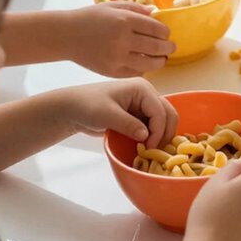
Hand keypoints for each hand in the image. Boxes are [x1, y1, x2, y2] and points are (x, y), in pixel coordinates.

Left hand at [58, 78, 177, 149]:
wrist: (72, 108)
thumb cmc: (87, 106)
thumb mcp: (107, 115)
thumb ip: (128, 125)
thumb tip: (146, 136)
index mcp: (142, 89)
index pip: (160, 111)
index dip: (158, 131)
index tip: (149, 148)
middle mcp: (147, 95)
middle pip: (168, 114)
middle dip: (164, 133)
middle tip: (154, 151)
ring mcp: (144, 105)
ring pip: (164, 121)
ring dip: (161, 135)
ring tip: (150, 150)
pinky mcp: (139, 115)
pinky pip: (154, 126)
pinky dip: (153, 136)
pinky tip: (146, 147)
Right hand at [62, 2, 175, 76]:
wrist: (64, 35)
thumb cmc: (89, 18)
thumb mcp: (112, 6)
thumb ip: (136, 9)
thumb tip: (156, 14)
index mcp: (125, 21)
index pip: (157, 29)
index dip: (165, 32)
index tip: (166, 34)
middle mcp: (122, 40)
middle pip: (157, 47)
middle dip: (168, 48)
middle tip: (171, 47)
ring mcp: (117, 57)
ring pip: (150, 63)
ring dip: (160, 61)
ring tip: (162, 58)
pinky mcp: (112, 71)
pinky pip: (136, 72)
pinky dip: (144, 69)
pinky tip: (144, 64)